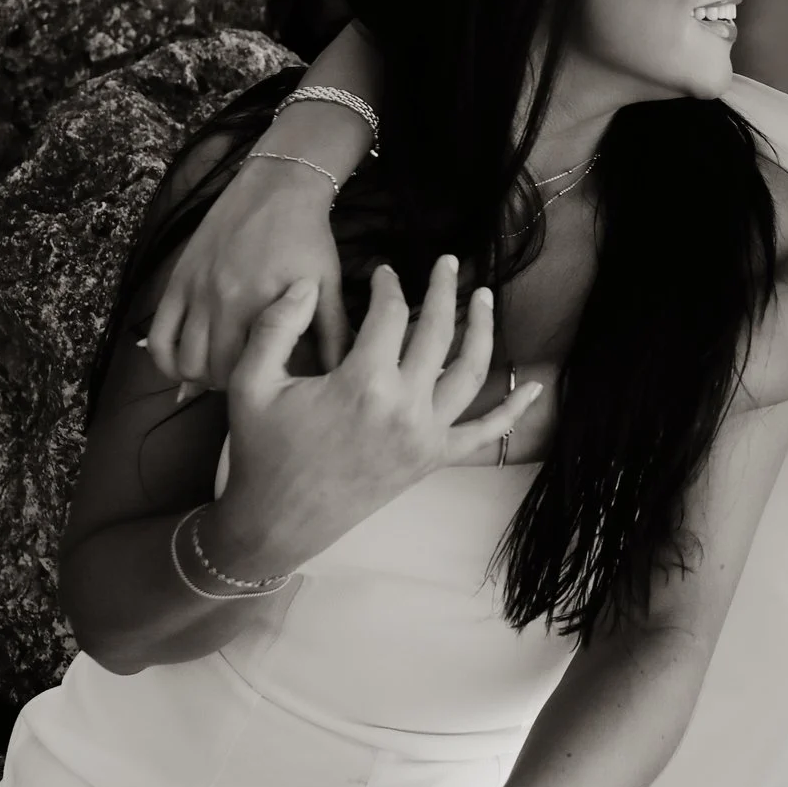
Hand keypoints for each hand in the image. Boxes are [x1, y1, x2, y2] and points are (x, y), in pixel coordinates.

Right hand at [146, 156, 348, 387]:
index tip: (273, 383)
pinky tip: (184, 361)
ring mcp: (195, 292)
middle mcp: (222, 302)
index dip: (263, 386)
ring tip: (220, 371)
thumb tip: (345, 373)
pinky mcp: (177, 281)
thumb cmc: (308, 239)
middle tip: (248, 380)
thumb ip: (335, 333)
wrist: (278, 187)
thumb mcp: (329, 286)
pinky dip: (165, 358)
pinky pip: (159, 335)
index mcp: (262, 307)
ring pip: (184, 360)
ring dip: (200, 375)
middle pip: (214, 372)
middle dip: (231, 386)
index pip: (252, 371)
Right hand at [206, 259, 541, 577]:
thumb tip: (309, 282)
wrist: (276, 523)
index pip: (389, 314)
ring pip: (470, 372)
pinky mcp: (432, 459)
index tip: (382, 272)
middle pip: (437, 332)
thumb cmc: (261, 452)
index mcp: (363, 383)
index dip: (388, 285)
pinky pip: (484, 434)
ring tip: (483, 298)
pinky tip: (534, 388)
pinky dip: (513, 411)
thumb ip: (278, 325)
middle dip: (443, 291)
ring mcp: (425, 435)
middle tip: (447, 263)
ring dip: (482, 331)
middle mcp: (405, 407)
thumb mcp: (252, 383)